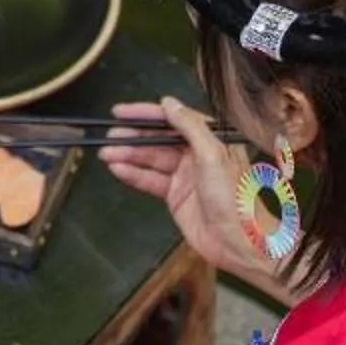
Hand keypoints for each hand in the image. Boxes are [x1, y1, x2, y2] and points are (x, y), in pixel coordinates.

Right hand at [99, 95, 268, 284]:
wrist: (239, 240)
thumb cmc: (235, 197)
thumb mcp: (213, 155)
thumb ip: (190, 127)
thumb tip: (169, 104)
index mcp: (211, 139)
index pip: (173, 119)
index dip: (146, 114)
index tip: (121, 112)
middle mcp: (197, 155)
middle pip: (158, 140)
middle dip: (133, 136)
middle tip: (109, 135)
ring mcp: (185, 176)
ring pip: (151, 160)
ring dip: (128, 155)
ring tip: (106, 153)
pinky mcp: (175, 197)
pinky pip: (150, 180)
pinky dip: (133, 174)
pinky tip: (117, 168)